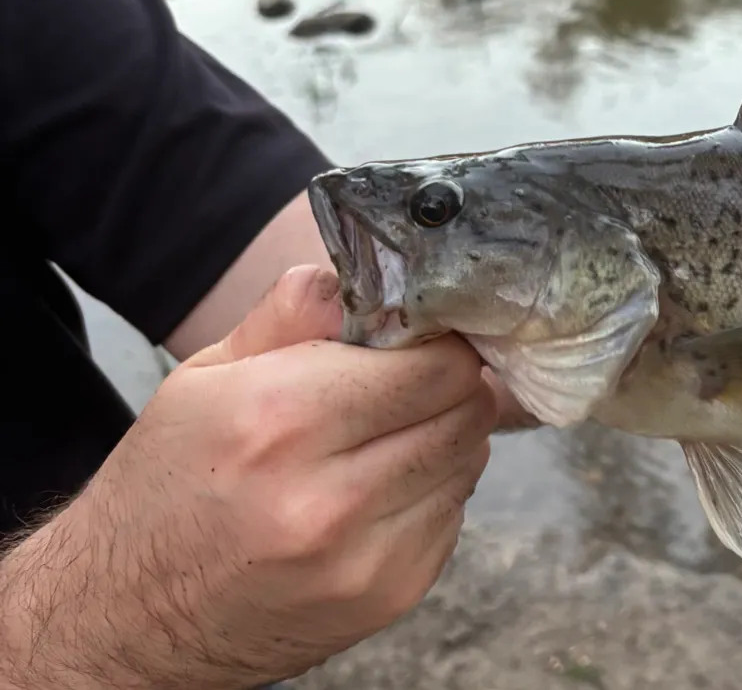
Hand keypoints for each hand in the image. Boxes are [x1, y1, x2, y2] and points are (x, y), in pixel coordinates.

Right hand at [0, 266, 505, 689]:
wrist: (122, 618)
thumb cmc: (168, 481)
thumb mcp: (208, 374)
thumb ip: (294, 312)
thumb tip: (369, 274)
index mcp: (282, 419)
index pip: (436, 363)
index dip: (439, 342)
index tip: (422, 339)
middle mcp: (328, 497)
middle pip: (465, 411)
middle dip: (451, 386)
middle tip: (414, 382)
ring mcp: (363, 559)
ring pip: (468, 461)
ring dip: (445, 438)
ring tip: (390, 436)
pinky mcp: (387, 599)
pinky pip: (453, 517)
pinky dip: (432, 493)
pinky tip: (379, 490)